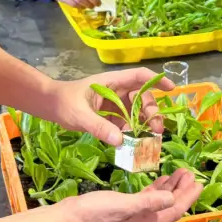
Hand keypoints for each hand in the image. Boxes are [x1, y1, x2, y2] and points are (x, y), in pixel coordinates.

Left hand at [54, 67, 173, 145]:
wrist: (49, 106)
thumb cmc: (63, 102)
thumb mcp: (79, 114)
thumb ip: (98, 127)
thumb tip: (120, 141)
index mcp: (111, 82)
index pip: (139, 77)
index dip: (156, 80)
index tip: (171, 89)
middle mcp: (116, 92)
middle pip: (142, 98)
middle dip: (152, 112)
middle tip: (157, 129)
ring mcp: (114, 106)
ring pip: (136, 113)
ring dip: (144, 124)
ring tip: (149, 139)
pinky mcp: (110, 118)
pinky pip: (126, 125)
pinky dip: (132, 133)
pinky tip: (133, 145)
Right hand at [59, 169, 202, 221]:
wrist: (67, 220)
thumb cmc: (92, 212)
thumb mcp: (121, 204)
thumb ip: (147, 202)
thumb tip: (171, 197)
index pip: (173, 210)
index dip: (187, 197)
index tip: (198, 182)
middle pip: (168, 207)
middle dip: (182, 191)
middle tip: (191, 173)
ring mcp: (132, 216)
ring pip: (159, 202)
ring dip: (170, 188)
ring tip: (180, 173)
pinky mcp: (123, 209)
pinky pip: (146, 199)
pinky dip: (155, 189)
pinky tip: (159, 180)